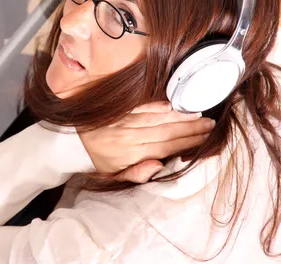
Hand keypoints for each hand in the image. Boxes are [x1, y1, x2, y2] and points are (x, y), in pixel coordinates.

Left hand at [78, 101, 214, 182]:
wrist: (70, 141)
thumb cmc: (97, 160)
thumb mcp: (113, 176)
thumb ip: (136, 174)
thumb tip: (157, 166)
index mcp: (130, 155)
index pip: (165, 148)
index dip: (187, 144)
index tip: (205, 140)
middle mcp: (129, 138)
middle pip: (165, 133)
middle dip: (190, 129)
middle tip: (210, 125)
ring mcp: (123, 121)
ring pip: (156, 118)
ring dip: (179, 116)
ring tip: (198, 114)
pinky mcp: (118, 109)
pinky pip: (140, 106)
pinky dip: (157, 104)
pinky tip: (172, 103)